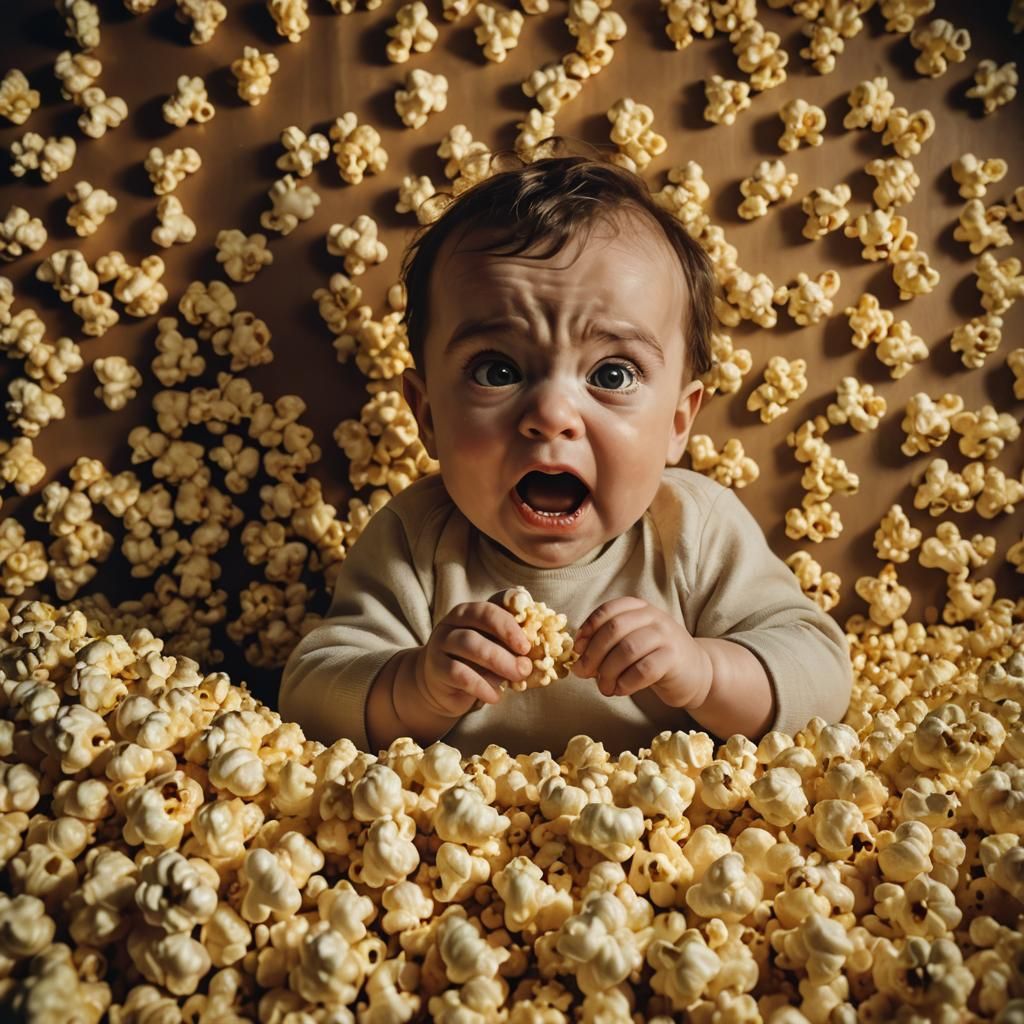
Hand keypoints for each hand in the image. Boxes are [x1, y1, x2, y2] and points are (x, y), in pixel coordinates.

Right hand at [413, 594, 533, 718]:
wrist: (442, 686)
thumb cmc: (474, 663)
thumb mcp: (493, 650)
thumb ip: (509, 647)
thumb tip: (533, 659)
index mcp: (471, 612)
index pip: (490, 609)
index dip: (509, 625)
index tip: (526, 645)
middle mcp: (453, 622)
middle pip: (480, 624)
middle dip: (507, 644)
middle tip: (526, 666)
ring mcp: (441, 642)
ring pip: (469, 645)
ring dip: (497, 662)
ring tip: (516, 678)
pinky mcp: (435, 667)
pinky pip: (459, 673)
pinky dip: (480, 686)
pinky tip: (494, 696)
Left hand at [573, 597, 712, 707]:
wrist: (697, 673)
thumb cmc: (655, 658)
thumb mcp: (631, 643)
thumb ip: (606, 646)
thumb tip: (577, 662)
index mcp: (639, 608)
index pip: (608, 610)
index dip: (588, 629)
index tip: (578, 649)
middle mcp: (654, 617)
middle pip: (614, 629)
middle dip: (593, 653)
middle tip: (584, 673)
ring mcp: (666, 636)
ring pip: (627, 650)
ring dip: (608, 672)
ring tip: (604, 687)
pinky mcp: (674, 659)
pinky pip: (643, 670)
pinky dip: (625, 683)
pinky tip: (620, 690)